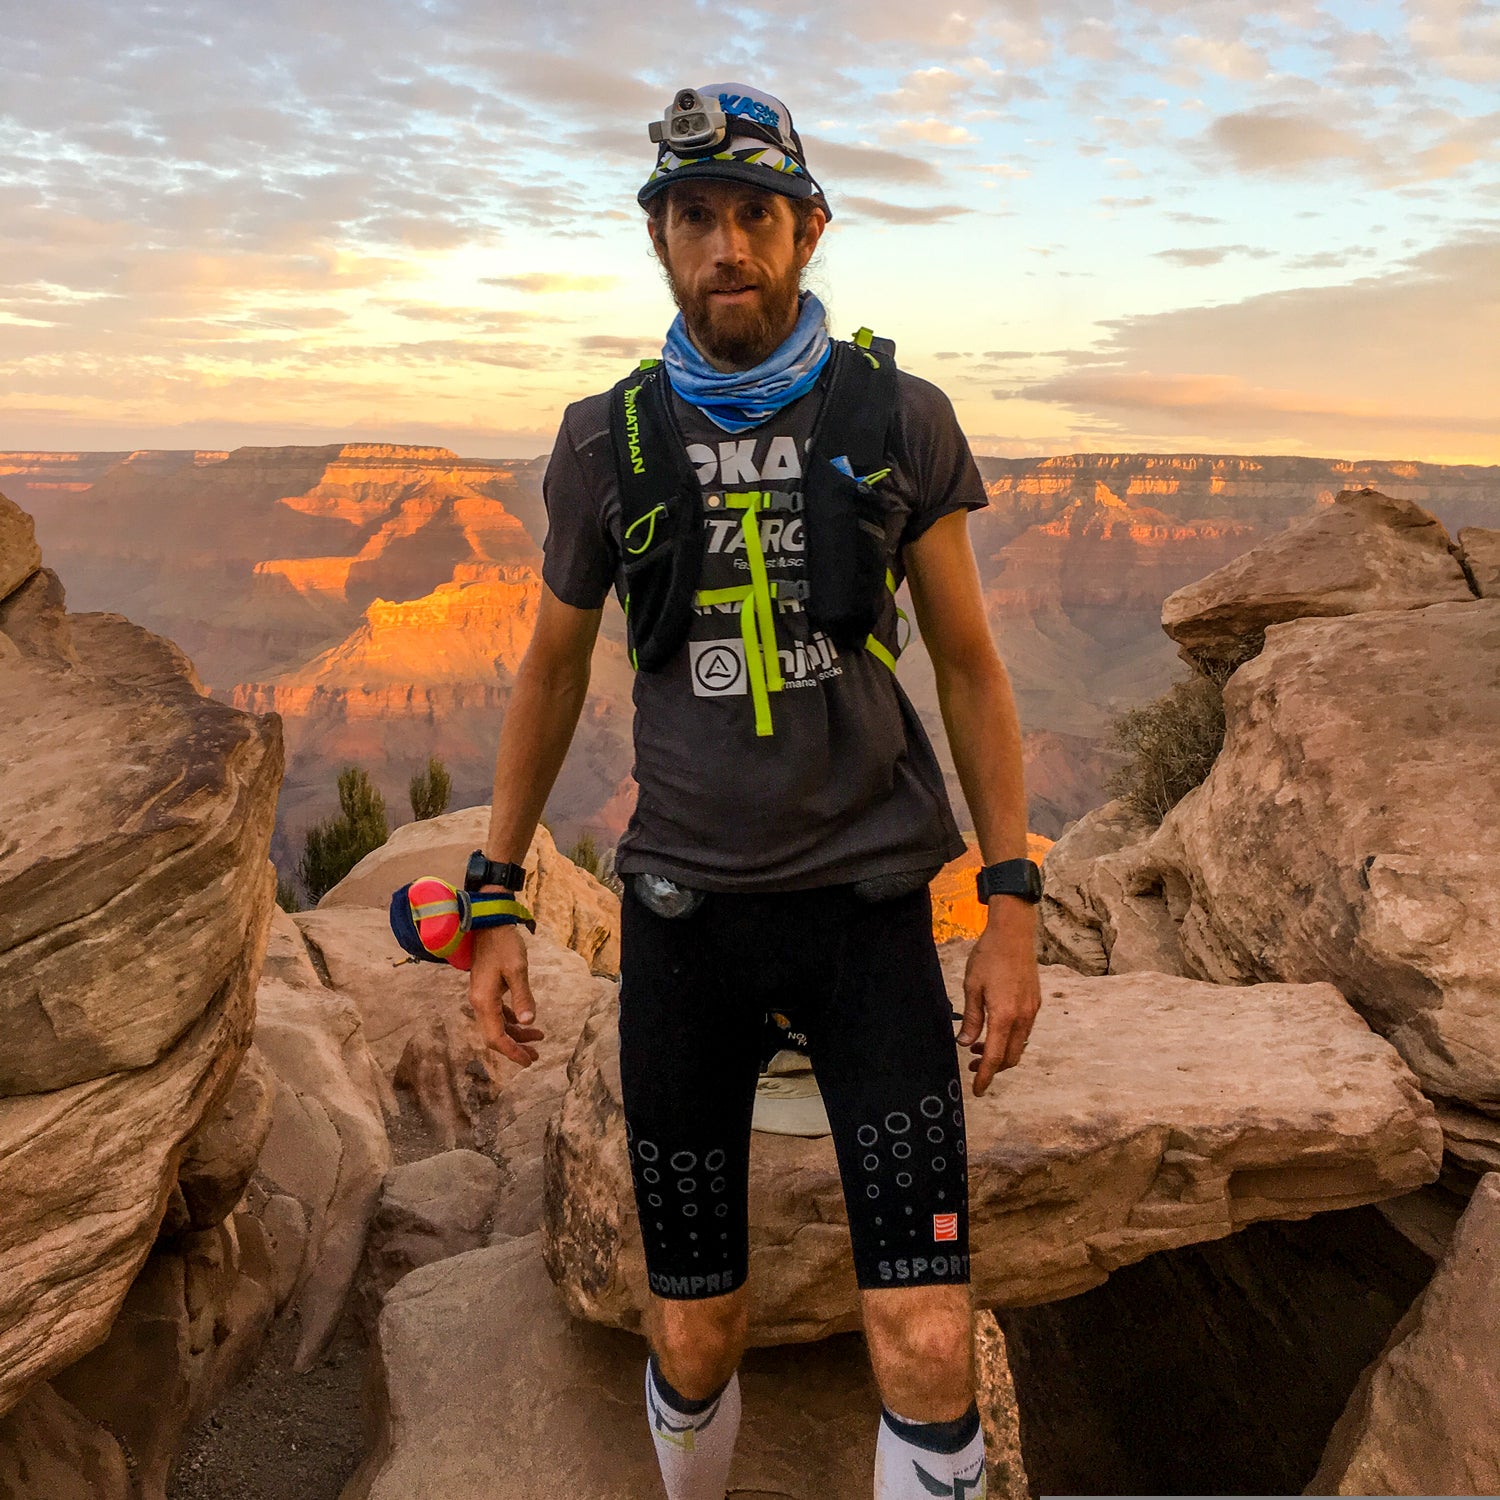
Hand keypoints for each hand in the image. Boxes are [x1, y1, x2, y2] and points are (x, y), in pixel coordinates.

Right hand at [467, 921, 543, 1065]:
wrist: (488, 924)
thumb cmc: (503, 944)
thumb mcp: (517, 969)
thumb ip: (523, 996)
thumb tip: (529, 1021)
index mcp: (484, 1001)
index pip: (496, 1037)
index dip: (512, 1052)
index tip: (528, 1061)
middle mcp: (479, 1002)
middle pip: (495, 1036)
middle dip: (515, 1048)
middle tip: (536, 1056)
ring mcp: (481, 997)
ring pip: (497, 1025)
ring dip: (516, 1034)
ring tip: (539, 1038)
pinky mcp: (486, 990)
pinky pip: (498, 1014)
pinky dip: (512, 1021)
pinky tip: (526, 1022)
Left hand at [955, 899, 1041, 1095]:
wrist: (1014, 934)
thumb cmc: (988, 957)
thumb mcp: (972, 987)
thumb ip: (971, 1018)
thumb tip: (965, 1042)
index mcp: (1004, 1016)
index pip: (994, 1057)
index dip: (985, 1076)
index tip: (977, 1090)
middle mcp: (1022, 1018)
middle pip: (1010, 1057)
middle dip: (993, 1068)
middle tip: (972, 1065)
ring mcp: (1032, 1011)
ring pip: (1019, 1046)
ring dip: (1001, 1052)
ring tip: (978, 1046)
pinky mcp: (1035, 1003)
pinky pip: (1024, 1031)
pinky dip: (1010, 1039)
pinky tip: (995, 1029)